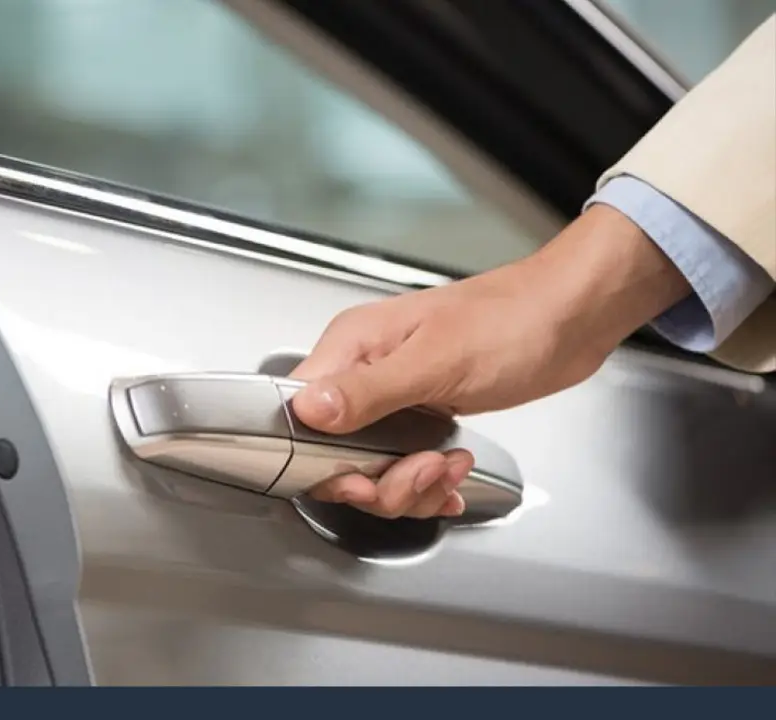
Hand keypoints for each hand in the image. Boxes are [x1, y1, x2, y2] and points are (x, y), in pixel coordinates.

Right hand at [289, 205, 690, 518]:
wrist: (570, 317)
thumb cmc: (513, 321)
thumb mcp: (437, 361)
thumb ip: (368, 391)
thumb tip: (308, 409)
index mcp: (353, 346)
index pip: (299, 414)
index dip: (322, 459)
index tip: (362, 478)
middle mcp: (364, 369)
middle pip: (334, 452)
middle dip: (379, 480)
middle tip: (421, 474)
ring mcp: (392, 393)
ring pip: (370, 466)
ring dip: (411, 484)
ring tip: (447, 469)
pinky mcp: (420, 410)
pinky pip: (402, 461)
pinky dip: (426, 482)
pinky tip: (449, 479)